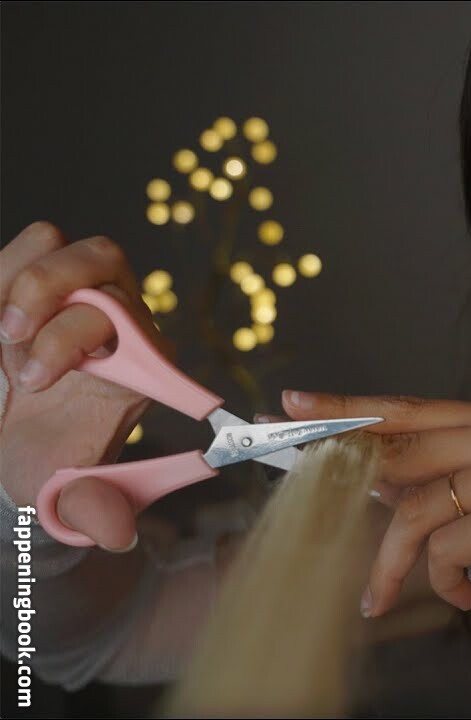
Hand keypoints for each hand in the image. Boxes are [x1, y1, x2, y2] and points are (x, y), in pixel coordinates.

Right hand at [0, 221, 170, 550]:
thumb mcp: (67, 493)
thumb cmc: (52, 460)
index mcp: (143, 368)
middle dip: (50, 298)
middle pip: (105, 262)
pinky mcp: (40, 278)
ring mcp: (80, 291)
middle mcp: (120, 319)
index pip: (137, 328)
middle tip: (12, 348)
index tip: (34, 381)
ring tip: (4, 339)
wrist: (19, 440)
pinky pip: (27, 245)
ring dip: (21, 285)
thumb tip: (116, 534)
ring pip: (61, 245)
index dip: (83, 341)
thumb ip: (91, 509)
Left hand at [280, 390, 470, 613]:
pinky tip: (465, 593)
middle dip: (357, 495)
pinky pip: (445, 546)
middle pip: (406, 457)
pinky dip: (441, 579)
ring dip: (396, 562)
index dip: (349, 408)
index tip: (294, 405)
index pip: (411, 408)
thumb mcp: (470, 497)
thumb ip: (424, 475)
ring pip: (418, 508)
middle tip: (321, 517)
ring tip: (388, 592)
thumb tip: (353, 468)